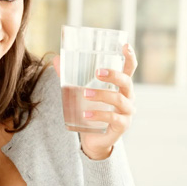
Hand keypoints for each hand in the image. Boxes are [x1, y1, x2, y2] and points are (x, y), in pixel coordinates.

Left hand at [53, 44, 137, 159]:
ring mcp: (127, 112)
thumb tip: (56, 59)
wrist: (94, 139)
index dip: (130, 57)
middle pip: (126, 82)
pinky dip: (99, 115)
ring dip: (102, 95)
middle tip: (97, 72)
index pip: (130, 69)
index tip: (125, 46)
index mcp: (121, 85)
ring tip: (85, 94)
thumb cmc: (91, 110)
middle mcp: (128, 97)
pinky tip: (86, 114)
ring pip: (119, 99)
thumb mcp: (81, 92)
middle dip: (114, 75)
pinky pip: (113, 118)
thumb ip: (70, 76)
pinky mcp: (122, 126)